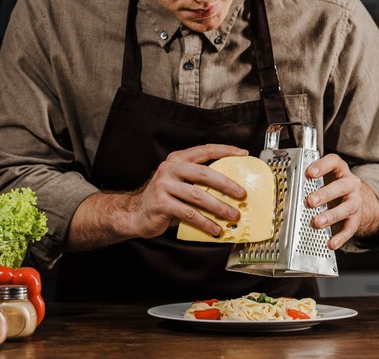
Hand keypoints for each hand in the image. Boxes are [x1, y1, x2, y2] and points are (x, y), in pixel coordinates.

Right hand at [124, 144, 248, 239]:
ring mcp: (164, 185)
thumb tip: (231, 190)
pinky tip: (215, 228)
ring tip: (233, 215)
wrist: (136, 213)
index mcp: (177, 159)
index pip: (205, 150)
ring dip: (219, 207)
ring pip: (198, 196)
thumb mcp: (180, 183)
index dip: (226, 150)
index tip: (243, 154)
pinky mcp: (161, 203)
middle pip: (204, 173)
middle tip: (242, 193)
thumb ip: (198, 182)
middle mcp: (170, 169)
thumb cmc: (164, 199)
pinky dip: (205, 222)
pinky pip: (188, 213)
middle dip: (226, 184)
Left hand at [304, 154, 378, 249]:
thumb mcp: (321, 176)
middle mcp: (350, 183)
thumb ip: (307, 178)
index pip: (333, 162)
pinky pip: (351, 228)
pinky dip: (341, 237)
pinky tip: (330, 243)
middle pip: (342, 186)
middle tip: (310, 201)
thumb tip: (283, 184)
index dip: (322, 166)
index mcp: (339, 169)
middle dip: (325, 194)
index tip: (310, 172)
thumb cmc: (330, 184)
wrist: (352, 198)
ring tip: (317, 222)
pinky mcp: (357, 218)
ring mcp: (355, 201)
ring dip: (332, 215)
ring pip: (347, 208)